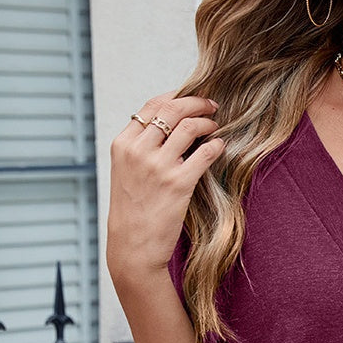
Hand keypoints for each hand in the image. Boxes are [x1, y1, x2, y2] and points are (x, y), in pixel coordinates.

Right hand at [106, 92, 224, 280]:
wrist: (133, 245)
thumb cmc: (133, 210)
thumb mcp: (126, 172)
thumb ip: (141, 148)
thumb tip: (168, 126)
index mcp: (122, 144)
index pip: (151, 106)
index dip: (176, 97)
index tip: (191, 99)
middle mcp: (138, 151)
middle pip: (172, 109)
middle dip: (196, 102)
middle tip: (212, 106)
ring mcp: (158, 166)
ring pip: (189, 126)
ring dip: (208, 122)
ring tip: (215, 126)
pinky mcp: (179, 183)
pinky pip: (205, 153)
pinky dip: (216, 145)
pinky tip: (220, 146)